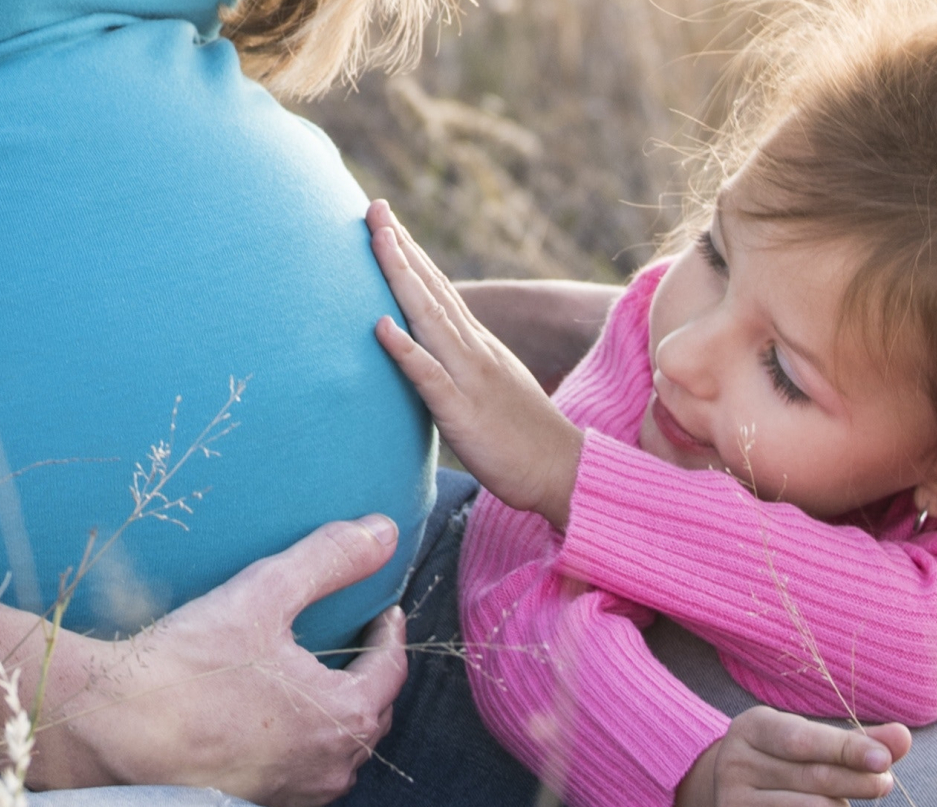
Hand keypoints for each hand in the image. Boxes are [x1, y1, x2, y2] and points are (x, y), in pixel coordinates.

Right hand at [30, 515, 408, 806]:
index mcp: (344, 716)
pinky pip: (298, 773)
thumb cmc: (186, 665)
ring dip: (338, 716)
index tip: (383, 611)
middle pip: (371, 714)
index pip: (391, 670)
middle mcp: (328, 766)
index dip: (389, 635)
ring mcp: (292, 793)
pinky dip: (300, 745)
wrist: (105, 728)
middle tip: (356, 642)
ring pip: (338, 751)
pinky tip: (274, 722)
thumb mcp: (265, 594)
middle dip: (370, 676)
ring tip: (318, 680)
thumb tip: (385, 531)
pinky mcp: (254, 805)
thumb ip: (329, 559)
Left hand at [367, 200, 583, 530]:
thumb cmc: (523, 438)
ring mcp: (470, 378)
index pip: (440, 290)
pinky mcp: (464, 413)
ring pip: (430, 319)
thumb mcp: (490, 388)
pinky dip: (406, 349)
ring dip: (401, 278)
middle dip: (400, 247)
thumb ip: (461, 365)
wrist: (564, 470)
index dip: (411, 254)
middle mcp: (474, 351)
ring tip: (376, 240)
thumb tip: (430, 353)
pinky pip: (430, 377)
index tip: (385, 220)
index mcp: (478, 346)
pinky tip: (380, 327)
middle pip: (432, 290)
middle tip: (372, 206)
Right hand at [666, 706, 910, 806]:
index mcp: (750, 729)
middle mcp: (733, 766)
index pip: (803, 740)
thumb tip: (902, 737)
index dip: (847, 749)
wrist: (735, 799)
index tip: (884, 759)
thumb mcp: (811, 741)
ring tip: (832, 805)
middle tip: (883, 784)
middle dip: (860, 783)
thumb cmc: (785, 762)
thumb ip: (855, 740)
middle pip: (816, 779)